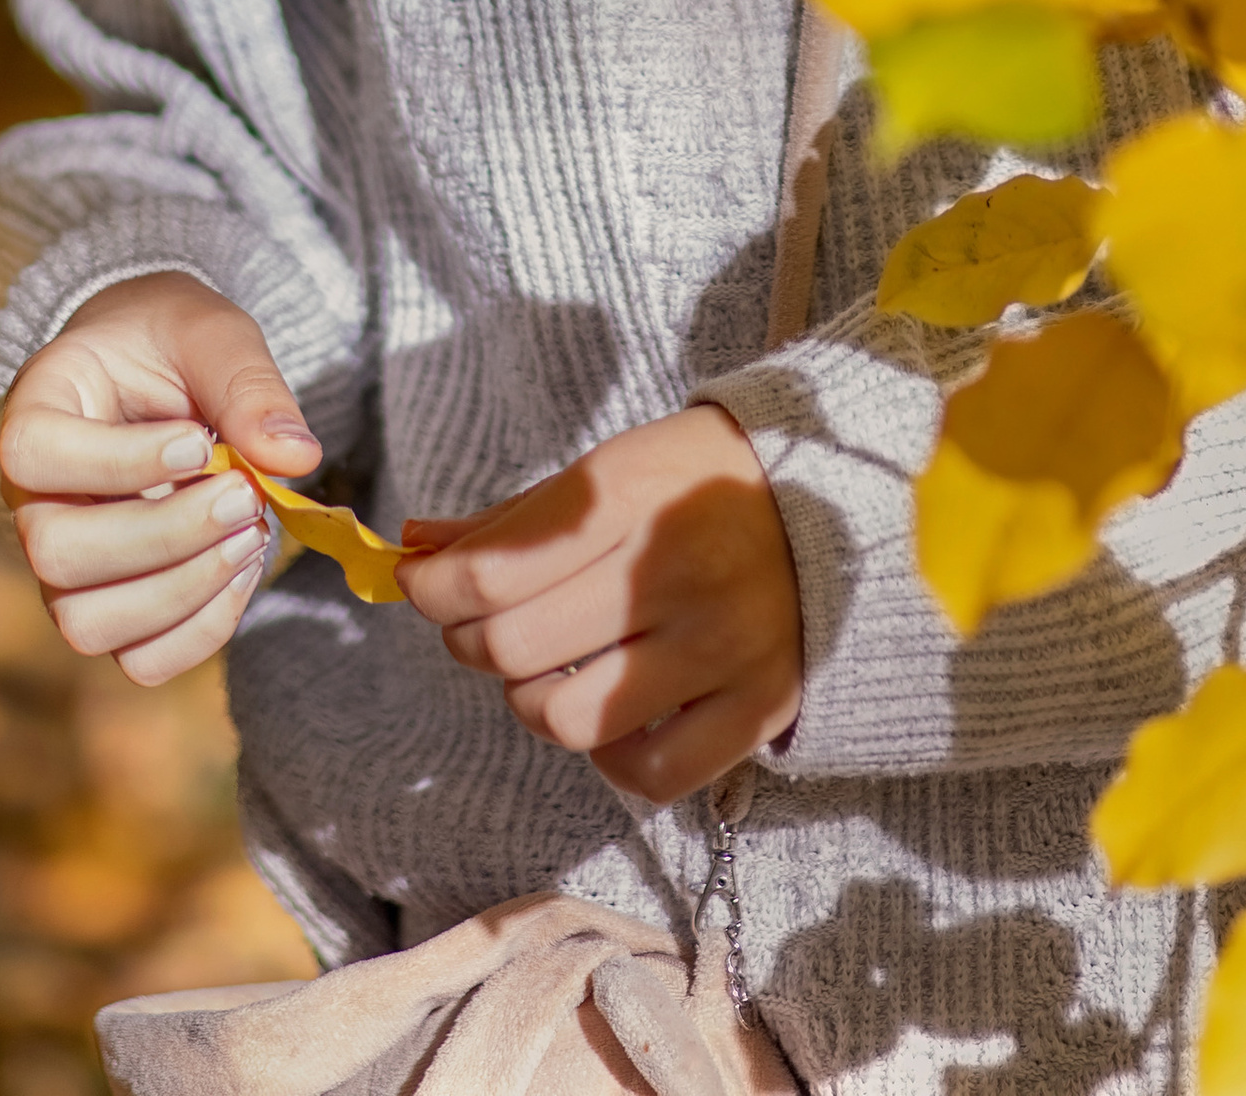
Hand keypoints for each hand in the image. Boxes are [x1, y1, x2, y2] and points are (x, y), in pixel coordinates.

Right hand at [0, 269, 320, 685]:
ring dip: (183, 591)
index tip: (196, 442)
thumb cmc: (172, 342)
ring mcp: (65, 565)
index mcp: (38, 409)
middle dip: (166, 536)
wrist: (159, 369)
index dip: (116, 462)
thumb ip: (246, 385)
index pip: (35, 453)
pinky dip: (200, 629)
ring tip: (249, 535)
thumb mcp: (210, 333)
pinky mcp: (111, 606)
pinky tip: (242, 571)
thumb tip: (296, 457)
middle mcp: (34, 499)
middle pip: (59, 554)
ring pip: (89, 623)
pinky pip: (139, 659)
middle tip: (244, 495)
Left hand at [397, 403, 802, 804]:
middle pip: (514, 647)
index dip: (434, 589)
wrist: (833, 497)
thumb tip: (411, 550)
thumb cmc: (694, 483)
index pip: (491, 570)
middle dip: (471, 641)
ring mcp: (720, 645)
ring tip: (546, 671)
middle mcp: (674, 570)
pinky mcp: (758, 705)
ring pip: (565, 718)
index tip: (425, 586)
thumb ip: (510, 520)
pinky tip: (610, 712)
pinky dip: (607, 755)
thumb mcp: (607, 473)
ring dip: (530, 701)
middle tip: (480, 626)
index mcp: (631, 494)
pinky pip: (644, 773)